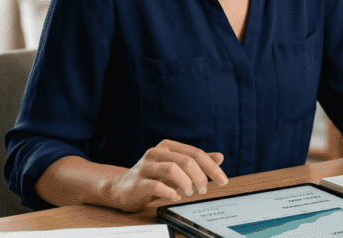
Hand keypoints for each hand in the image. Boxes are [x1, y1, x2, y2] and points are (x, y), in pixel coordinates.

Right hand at [102, 139, 228, 211]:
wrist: (119, 189)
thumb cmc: (152, 177)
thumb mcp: (176, 168)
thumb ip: (197, 163)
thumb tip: (220, 157)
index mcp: (168, 146)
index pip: (196, 154)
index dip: (212, 167)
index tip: (223, 181)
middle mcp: (156, 152)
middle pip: (187, 160)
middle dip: (201, 177)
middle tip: (204, 190)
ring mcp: (145, 166)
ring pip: (172, 169)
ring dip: (186, 183)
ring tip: (189, 193)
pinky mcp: (137, 182)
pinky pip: (156, 185)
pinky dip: (170, 192)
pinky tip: (175, 196)